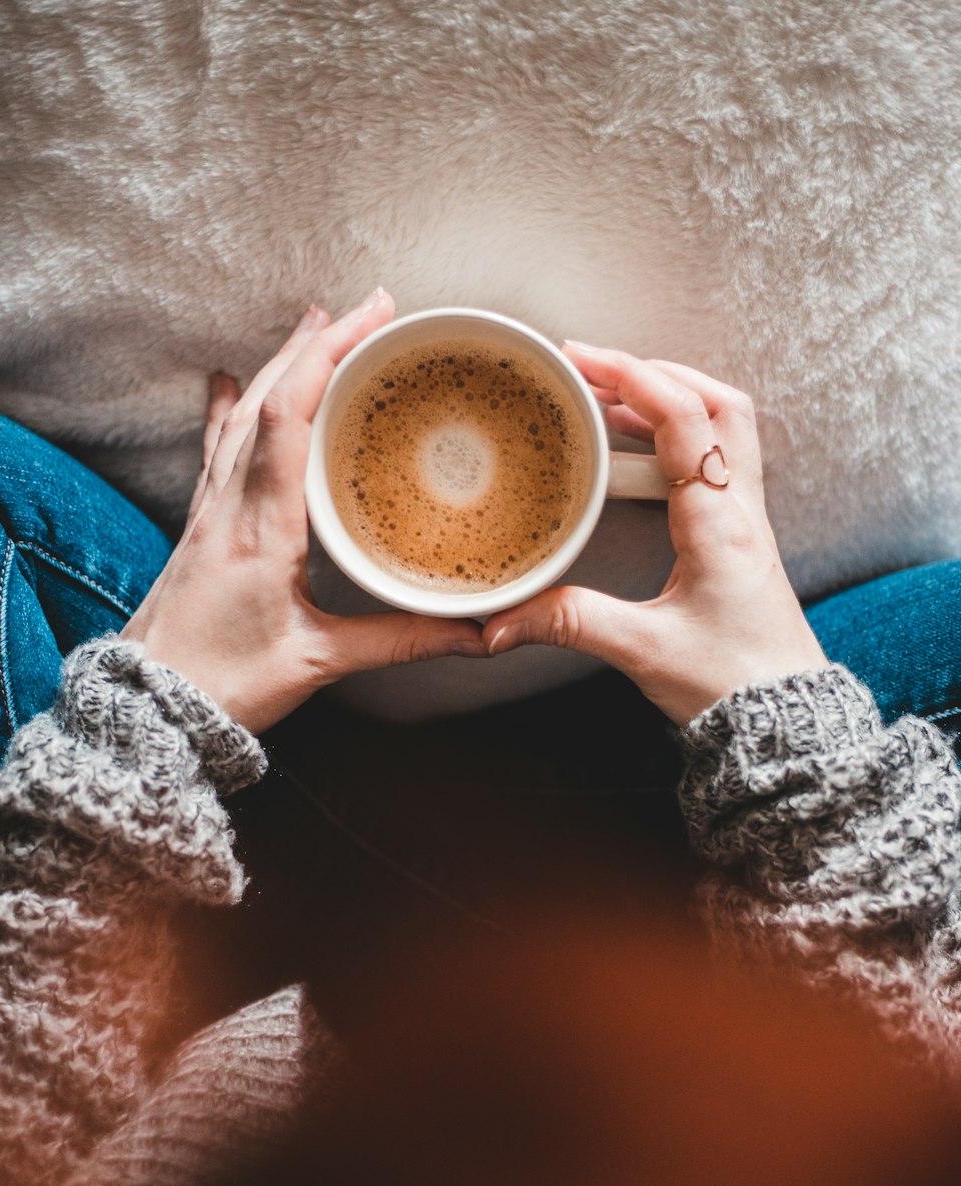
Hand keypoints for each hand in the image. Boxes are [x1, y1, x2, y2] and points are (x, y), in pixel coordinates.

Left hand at [121, 289, 485, 734]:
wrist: (147, 710)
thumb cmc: (224, 686)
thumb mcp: (320, 662)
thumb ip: (400, 641)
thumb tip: (473, 630)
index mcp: (260, 527)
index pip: (291, 414)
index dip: (332, 355)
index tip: (374, 317)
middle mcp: (228, 505)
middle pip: (267, 398)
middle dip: (318, 345)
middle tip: (366, 308)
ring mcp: (207, 512)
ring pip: (240, 415)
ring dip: (279, 365)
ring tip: (314, 325)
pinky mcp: (200, 528)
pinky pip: (215, 448)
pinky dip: (229, 408)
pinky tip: (223, 383)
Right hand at [483, 344, 826, 725]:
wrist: (786, 722)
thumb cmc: (734, 685)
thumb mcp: (644, 652)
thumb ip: (572, 625)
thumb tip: (502, 620)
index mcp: (720, 524)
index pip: (686, 419)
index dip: (634, 378)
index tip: (583, 361)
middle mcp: (741, 511)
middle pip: (718, 402)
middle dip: (656, 373)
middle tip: (596, 371)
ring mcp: (745, 522)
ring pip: (723, 428)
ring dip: (668, 402)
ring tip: (607, 402)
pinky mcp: (738, 541)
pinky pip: (712, 464)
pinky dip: (673, 442)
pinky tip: (634, 458)